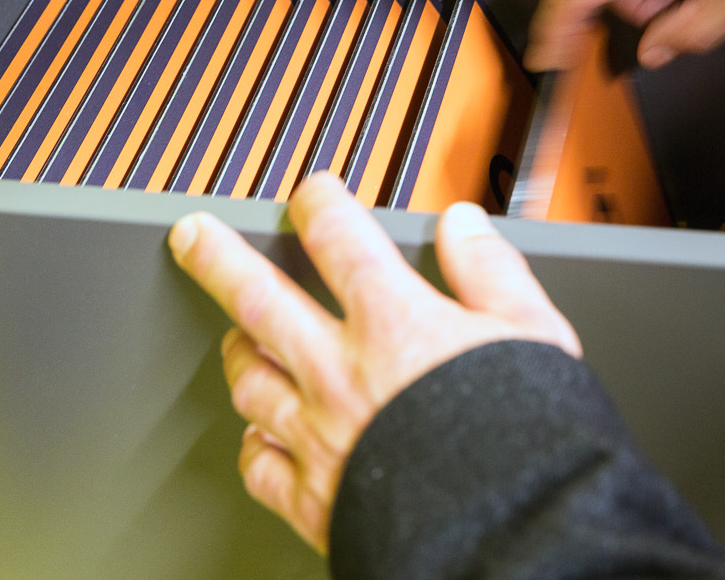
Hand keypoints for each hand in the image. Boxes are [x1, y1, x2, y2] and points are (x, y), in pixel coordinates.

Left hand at [166, 172, 580, 550]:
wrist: (508, 532)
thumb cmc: (527, 438)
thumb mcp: (532, 332)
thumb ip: (490, 270)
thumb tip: (464, 226)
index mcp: (395, 324)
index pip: (339, 239)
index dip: (317, 203)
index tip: (310, 193)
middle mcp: (343, 374)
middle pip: (260, 299)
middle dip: (218, 260)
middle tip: (192, 237)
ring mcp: (319, 436)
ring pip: (251, 380)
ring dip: (238, 350)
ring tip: (234, 335)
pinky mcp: (313, 498)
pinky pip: (259, 464)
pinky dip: (253, 442)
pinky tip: (257, 434)